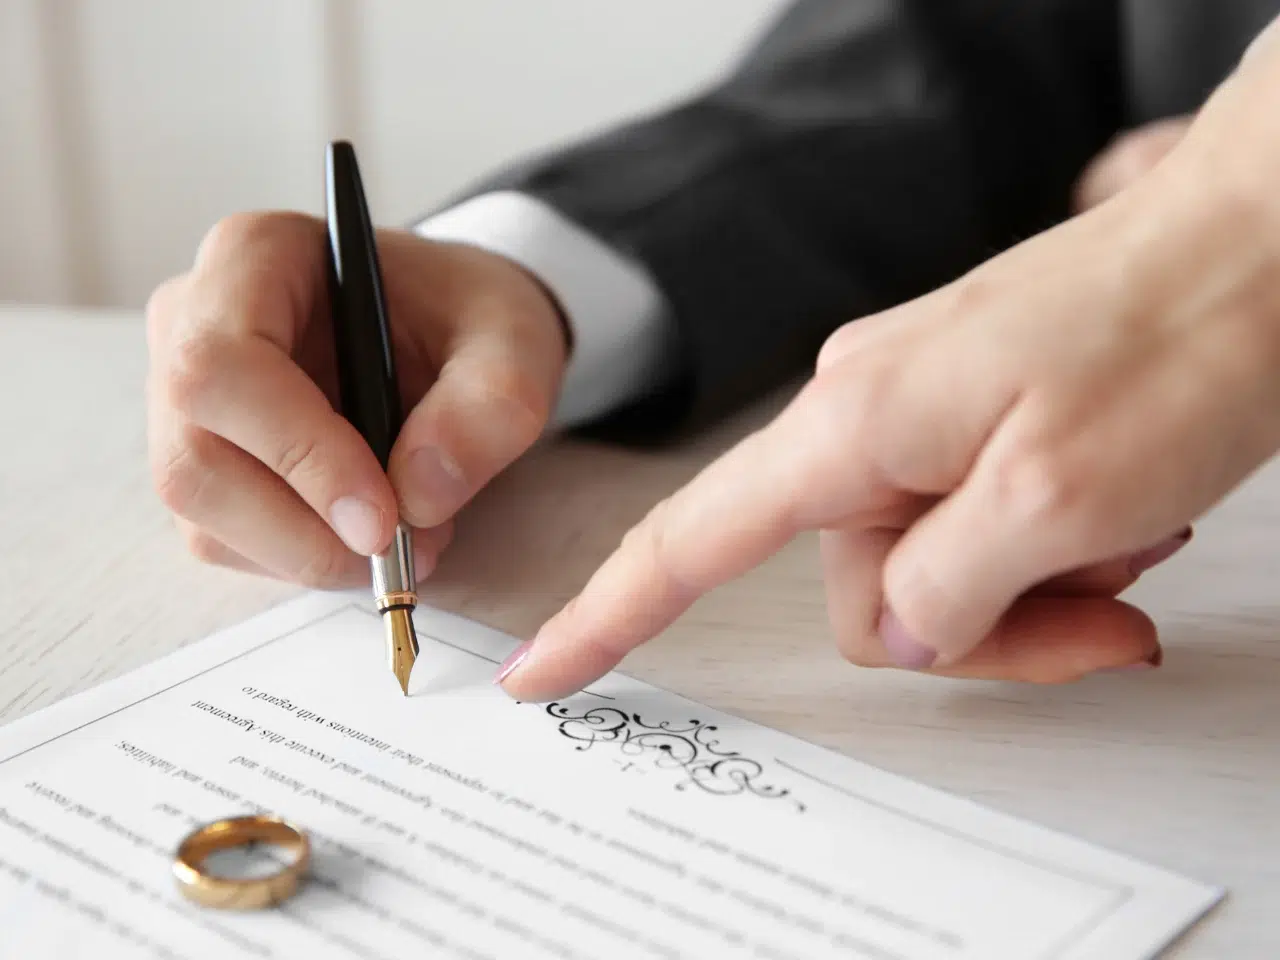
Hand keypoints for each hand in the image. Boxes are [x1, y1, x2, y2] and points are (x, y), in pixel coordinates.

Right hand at [146, 213, 566, 586]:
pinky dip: (301, 558)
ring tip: (407, 539)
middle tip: (405, 549)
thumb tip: (419, 493)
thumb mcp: (514, 341)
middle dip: (305, 528)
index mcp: (254, 256)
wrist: (453, 335)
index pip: (221, 365)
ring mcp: (181, 399)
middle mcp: (192, 322)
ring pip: (201, 513)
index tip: (382, 517)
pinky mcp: (201, 461)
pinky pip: (222, 541)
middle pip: (194, 456)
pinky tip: (366, 536)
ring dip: (309, 553)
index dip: (296, 452)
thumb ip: (490, 404)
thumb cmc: (467, 317)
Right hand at [496, 47, 1279, 699]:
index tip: (544, 673)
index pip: (686, 542)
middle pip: (870, 594)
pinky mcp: (973, 421)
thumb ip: (947, 591)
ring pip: (940, 574)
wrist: (1261, 242)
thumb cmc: (1169, 337)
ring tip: (1128, 535)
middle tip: (1101, 610)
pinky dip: (1055, 551)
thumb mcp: (1054, 504)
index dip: (606, 618)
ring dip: (1040, 587)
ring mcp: (920, 419)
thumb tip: (901, 628)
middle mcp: (865, 420)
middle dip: (988, 627)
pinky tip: (1125, 513)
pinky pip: (979, 529)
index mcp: (848, 428)